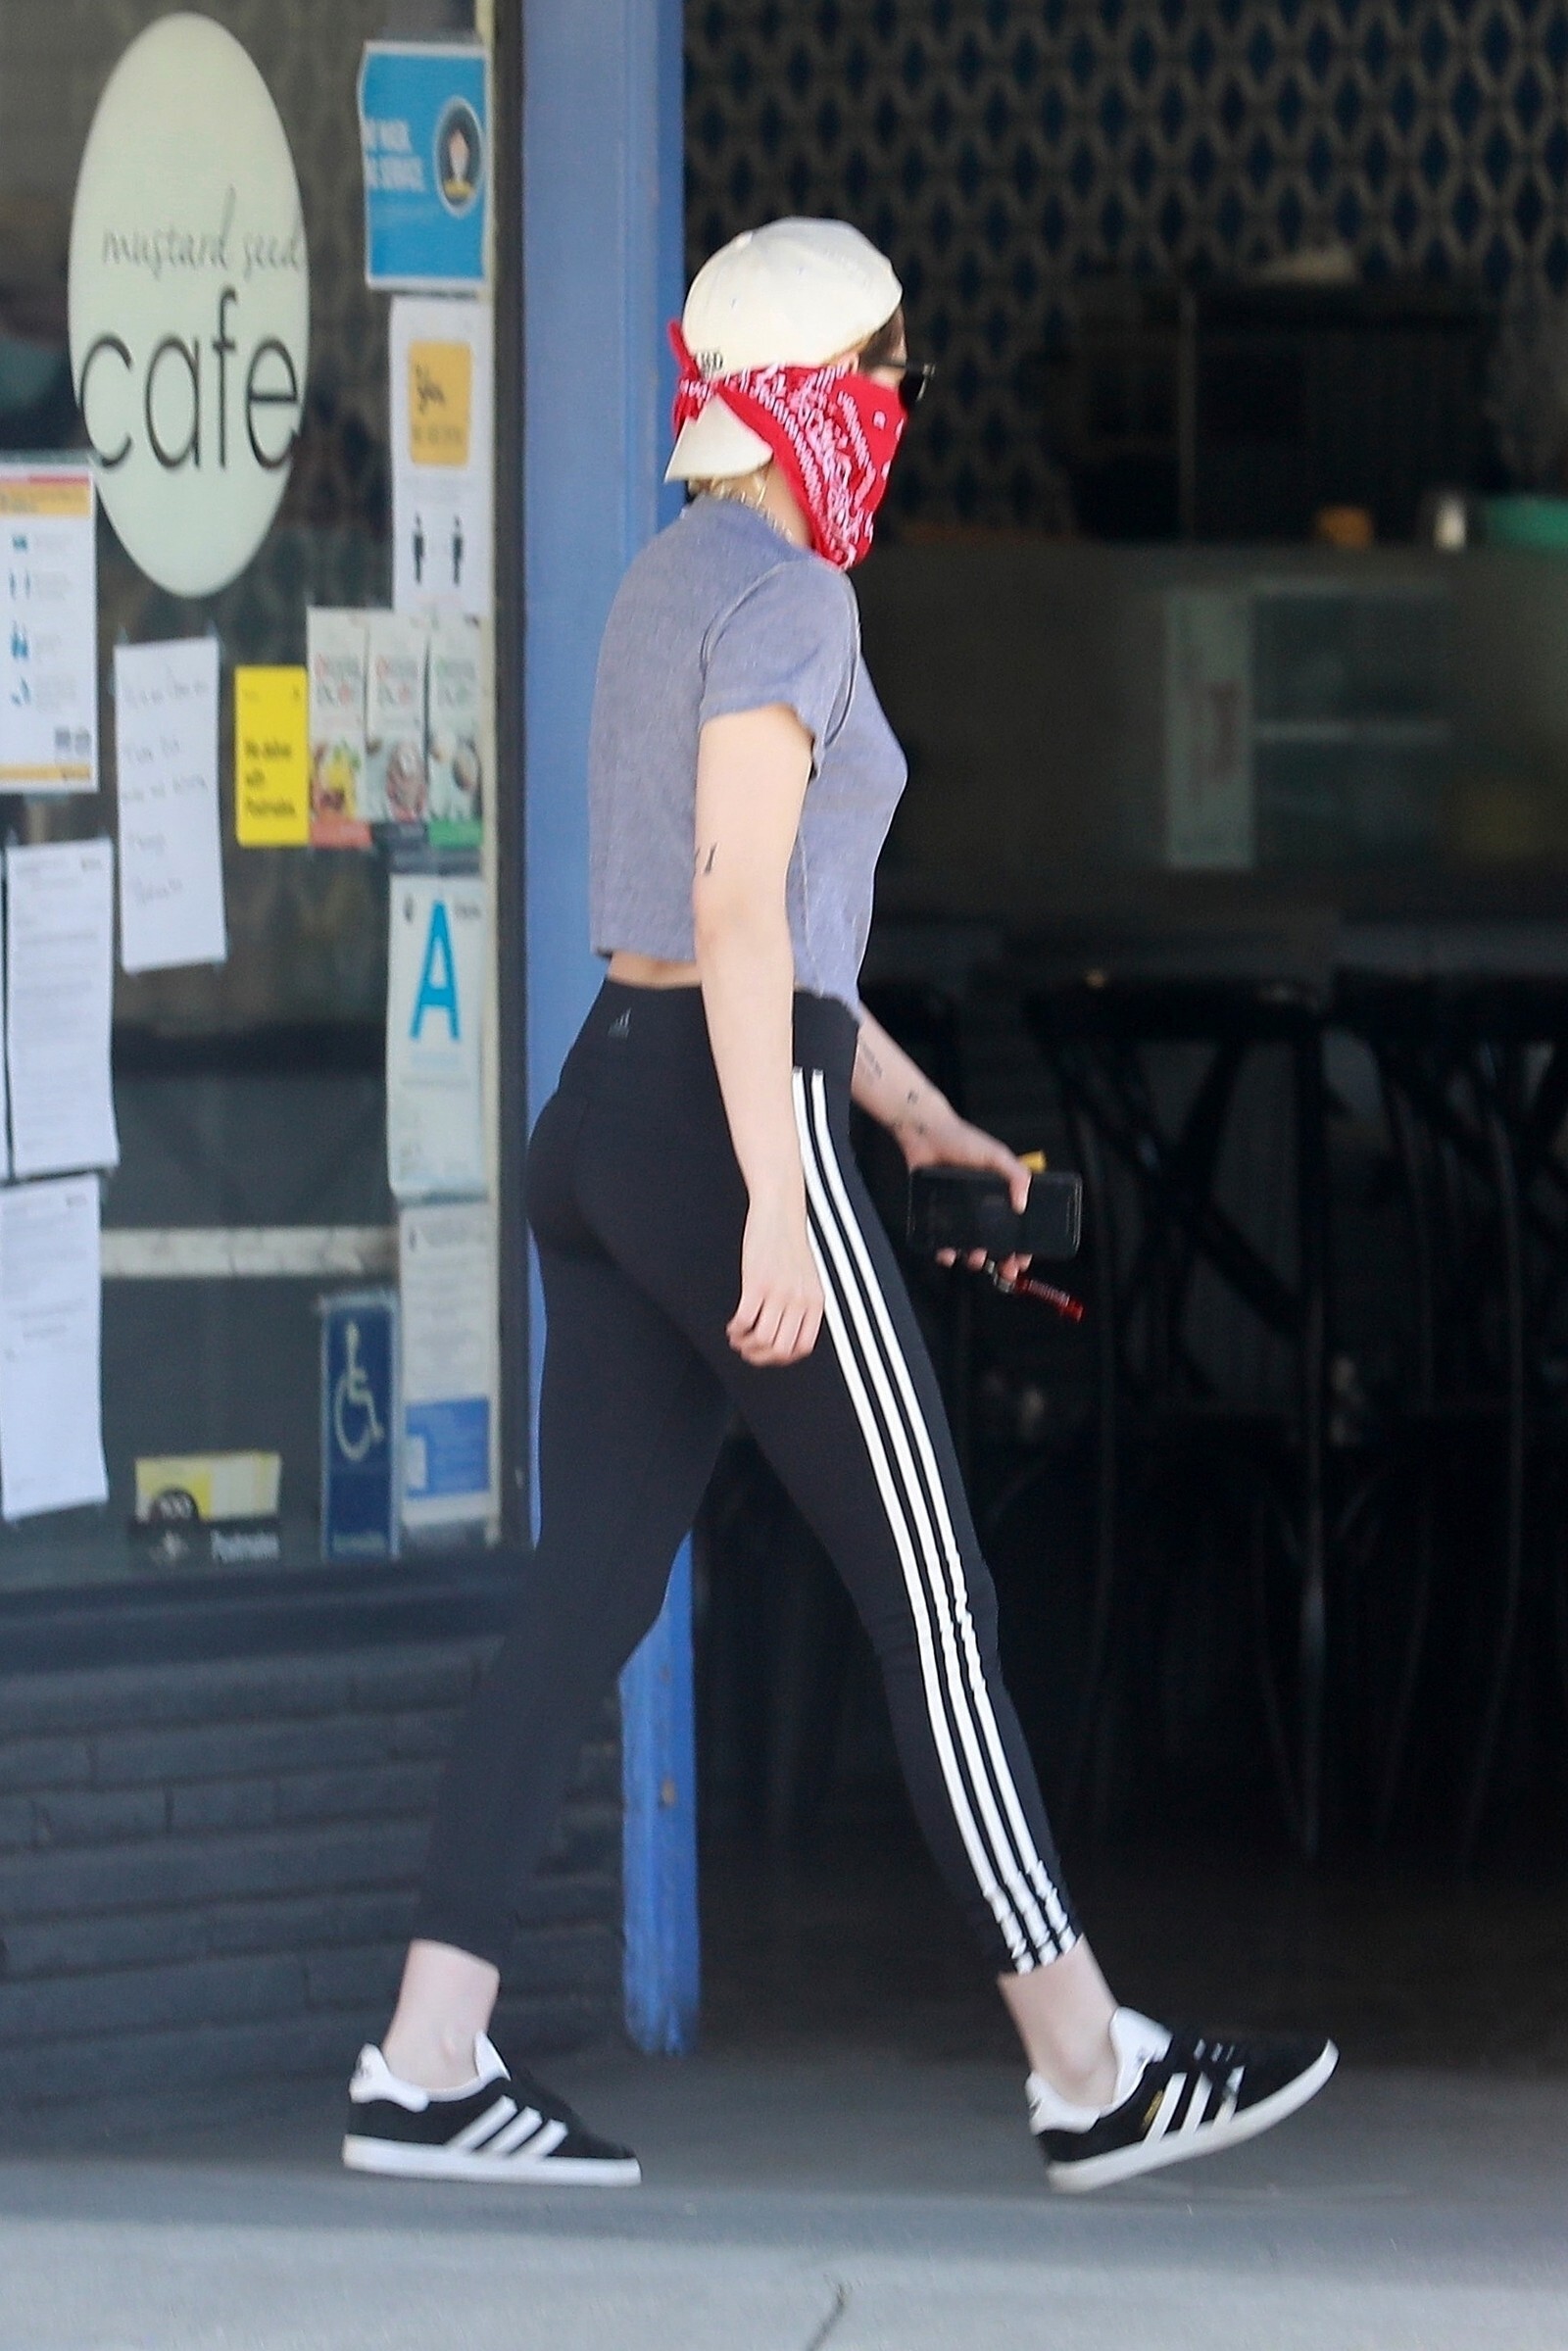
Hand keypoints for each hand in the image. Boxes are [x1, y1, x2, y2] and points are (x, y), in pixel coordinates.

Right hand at [727, 1192, 823, 1365]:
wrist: (780, 1212)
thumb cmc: (790, 1242)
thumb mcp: (808, 1277)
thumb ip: (803, 1303)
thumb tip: (788, 1330)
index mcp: (815, 1301)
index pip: (803, 1347)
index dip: (783, 1358)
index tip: (769, 1354)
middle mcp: (799, 1299)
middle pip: (780, 1349)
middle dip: (760, 1356)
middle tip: (747, 1350)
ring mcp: (779, 1292)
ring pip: (762, 1340)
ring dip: (745, 1344)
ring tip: (738, 1337)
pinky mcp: (756, 1283)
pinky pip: (744, 1320)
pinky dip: (736, 1329)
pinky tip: (733, 1325)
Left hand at [902, 1109, 1032, 1284]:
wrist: (925, 1135)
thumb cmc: (962, 1140)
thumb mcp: (997, 1155)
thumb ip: (1016, 1175)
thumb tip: (1024, 1204)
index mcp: (1001, 1193)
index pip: (1018, 1224)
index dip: (1024, 1243)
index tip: (1025, 1258)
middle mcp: (982, 1205)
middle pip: (998, 1241)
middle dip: (1004, 1259)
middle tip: (1006, 1269)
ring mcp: (961, 1212)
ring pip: (972, 1245)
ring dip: (976, 1258)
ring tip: (977, 1257)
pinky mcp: (939, 1214)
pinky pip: (944, 1240)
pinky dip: (946, 1251)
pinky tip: (948, 1254)